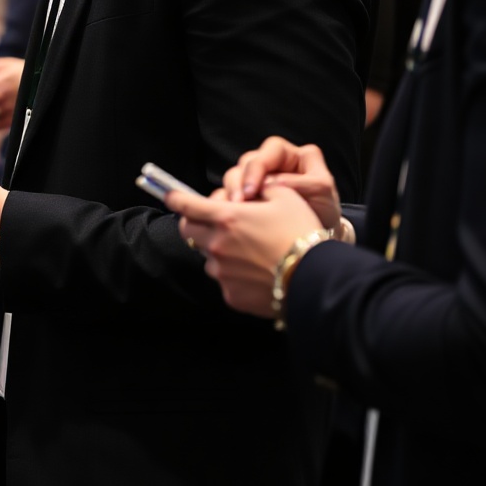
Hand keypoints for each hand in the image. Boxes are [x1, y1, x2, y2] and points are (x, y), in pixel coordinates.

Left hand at [166, 183, 324, 318]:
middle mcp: (217, 245)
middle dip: (196, 223)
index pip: (186, 205)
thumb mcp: (284, 197)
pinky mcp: (231, 295)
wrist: (316, 278)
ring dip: (219, 251)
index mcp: (226, 218)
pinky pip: (224, 281)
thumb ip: (258, 190)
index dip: (175, 198)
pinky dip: (234, 275)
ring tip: (248, 253)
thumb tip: (248, 193)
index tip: (170, 195)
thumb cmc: (301, 232)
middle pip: (189, 231)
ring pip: (208, 257)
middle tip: (215, 223)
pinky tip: (256, 273)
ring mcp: (222, 273)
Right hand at [219, 134, 342, 235]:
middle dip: (240, 182)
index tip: (252, 189)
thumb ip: (304, 183)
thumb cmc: (323, 209)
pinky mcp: (245, 197)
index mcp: (289, 155)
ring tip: (232, 211)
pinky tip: (228, 216)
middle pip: (246, 162)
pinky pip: (228, 194)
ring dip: (231, 193)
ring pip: (234, 177)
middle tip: (239, 202)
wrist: (316, 237)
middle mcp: (269, 163)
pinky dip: (226, 204)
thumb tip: (274, 181)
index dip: (257, 168)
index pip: (270, 150)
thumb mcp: (323, 192)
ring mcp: (255, 179)